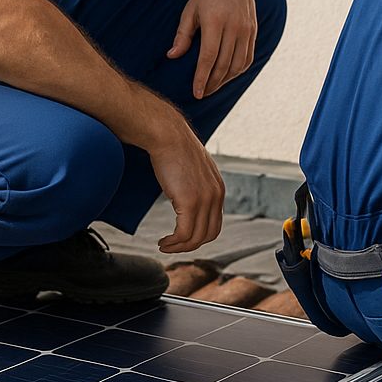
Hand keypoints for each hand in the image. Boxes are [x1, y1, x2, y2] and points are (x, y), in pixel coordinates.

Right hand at [145, 111, 225, 253]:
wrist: (167, 134)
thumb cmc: (174, 149)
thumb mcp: (193, 170)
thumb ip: (196, 185)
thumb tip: (186, 196)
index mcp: (218, 189)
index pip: (215, 224)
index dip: (198, 236)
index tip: (181, 239)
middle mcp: (216, 196)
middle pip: (208, 234)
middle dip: (189, 245)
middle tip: (172, 246)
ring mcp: (205, 199)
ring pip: (196, 237)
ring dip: (179, 246)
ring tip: (164, 245)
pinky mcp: (190, 201)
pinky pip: (184, 233)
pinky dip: (174, 242)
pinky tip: (163, 241)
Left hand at [169, 0, 257, 99]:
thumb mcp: (190, 10)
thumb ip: (182, 35)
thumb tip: (172, 57)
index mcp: (215, 21)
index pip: (208, 58)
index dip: (202, 78)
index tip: (196, 93)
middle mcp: (234, 26)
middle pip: (223, 64)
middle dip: (212, 83)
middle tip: (202, 94)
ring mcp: (246, 29)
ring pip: (238, 65)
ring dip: (225, 80)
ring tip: (213, 87)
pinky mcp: (253, 30)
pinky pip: (248, 57)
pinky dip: (238, 70)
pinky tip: (227, 76)